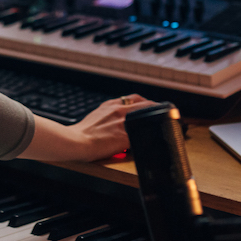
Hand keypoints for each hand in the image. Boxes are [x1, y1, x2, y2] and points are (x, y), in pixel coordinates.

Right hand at [16, 94, 153, 161]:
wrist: (74, 142)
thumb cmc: (81, 134)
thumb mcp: (95, 118)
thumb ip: (108, 117)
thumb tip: (114, 123)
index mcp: (111, 106)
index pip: (135, 98)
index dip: (147, 102)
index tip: (152, 106)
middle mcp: (118, 110)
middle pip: (146, 104)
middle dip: (157, 108)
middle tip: (163, 114)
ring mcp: (123, 122)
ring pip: (148, 115)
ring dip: (157, 119)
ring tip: (165, 124)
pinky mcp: (125, 136)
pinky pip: (144, 132)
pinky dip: (152, 133)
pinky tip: (158, 138)